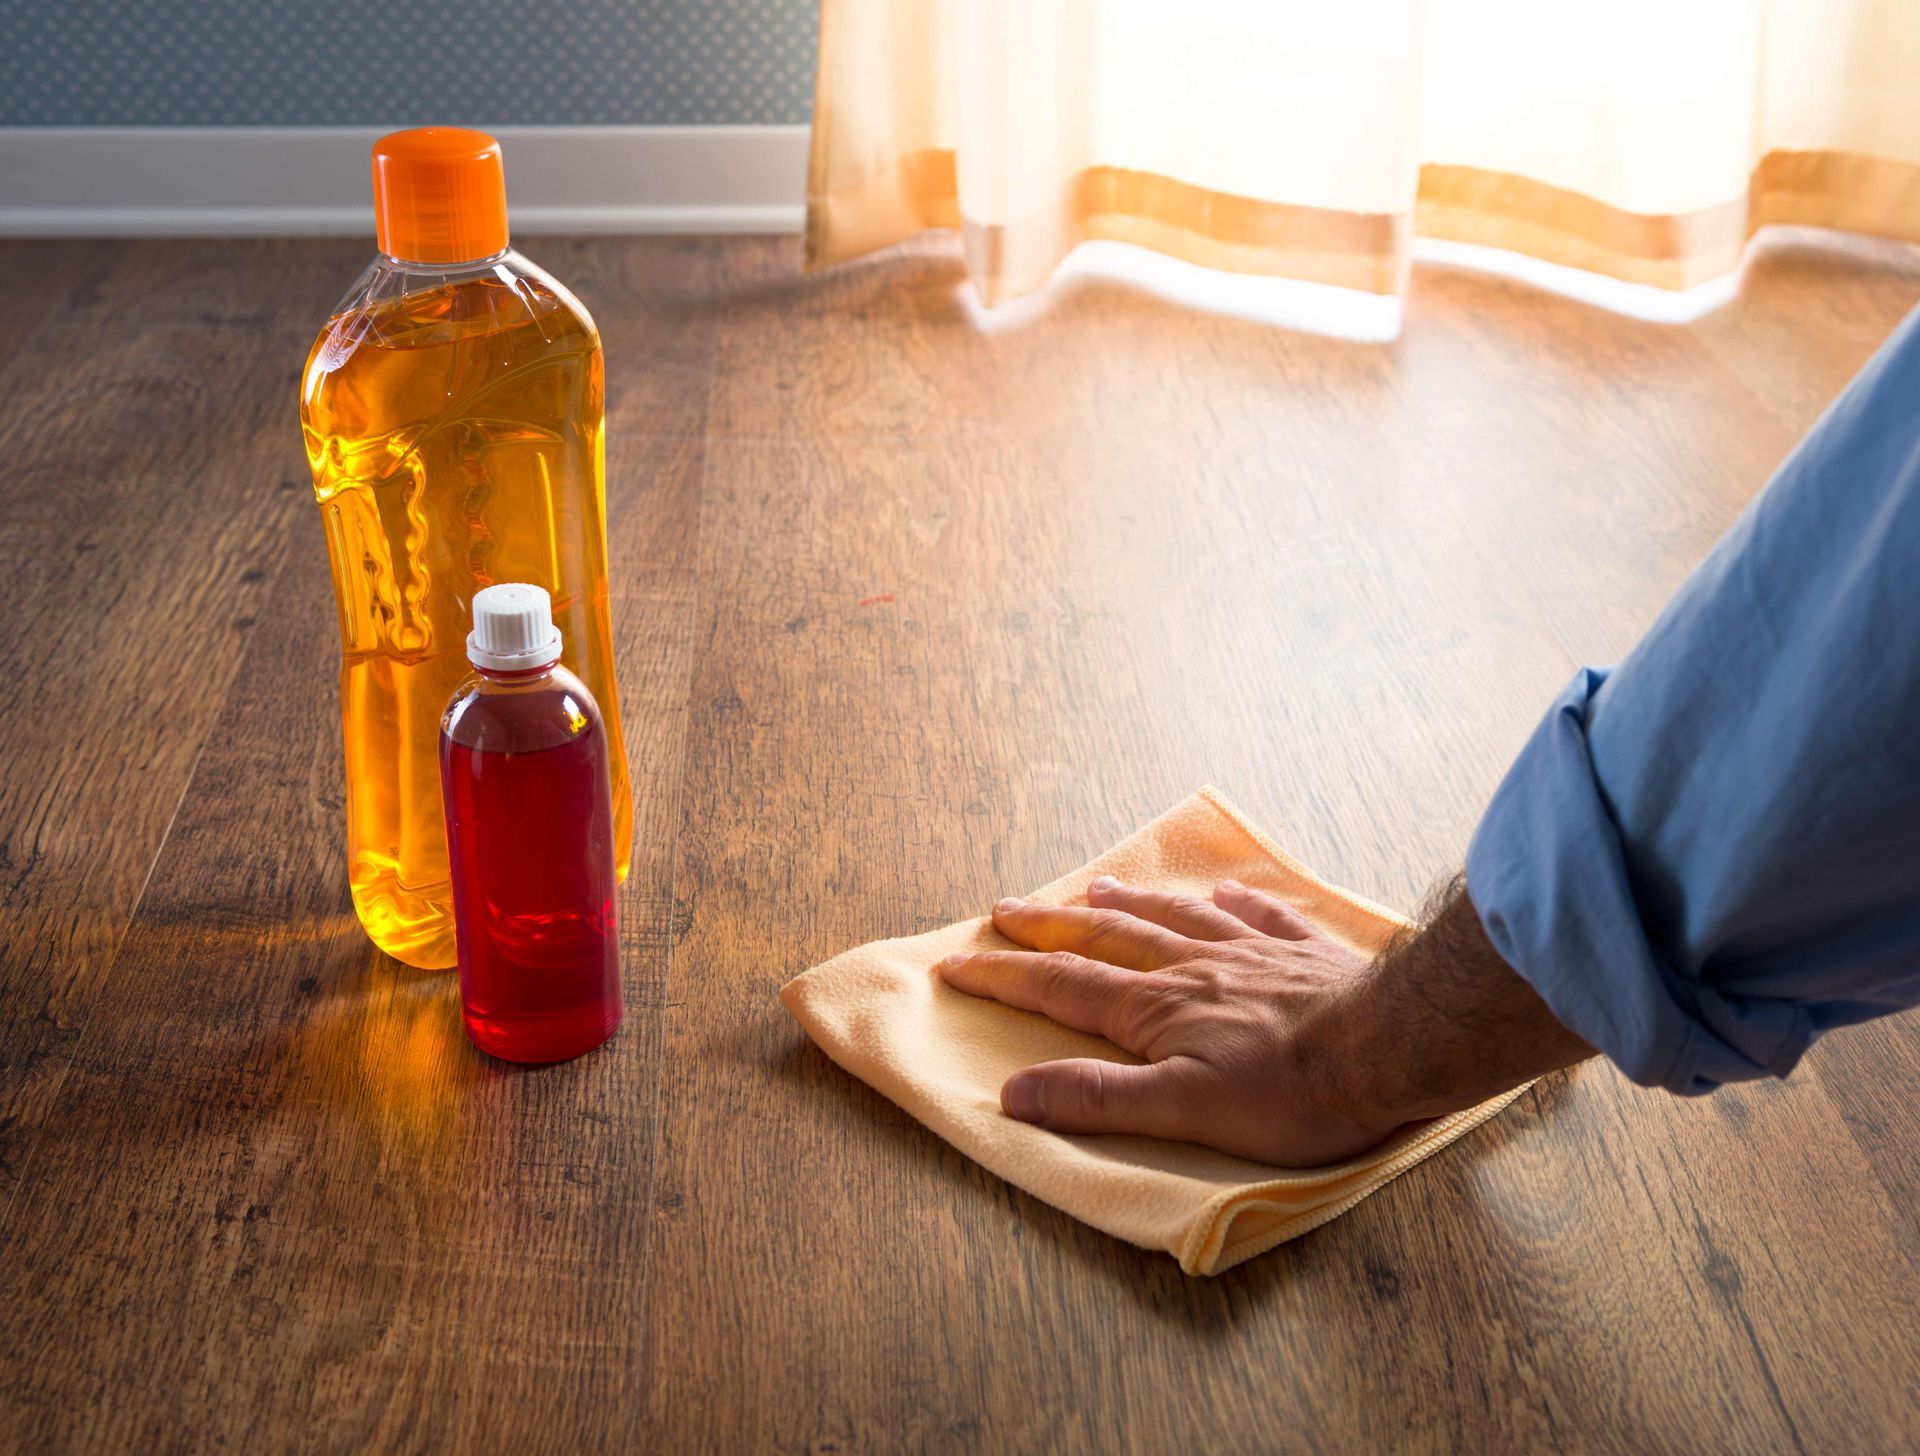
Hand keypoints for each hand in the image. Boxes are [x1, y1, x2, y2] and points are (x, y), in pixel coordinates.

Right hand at [938, 874, 1591, 1166]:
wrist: (1394, 1048)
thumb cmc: (1291, 1094)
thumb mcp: (1181, 1112)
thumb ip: (1096, 1100)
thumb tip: (1013, 1093)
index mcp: (1157, 1011)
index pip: (1062, 988)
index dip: (1005, 977)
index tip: (955, 964)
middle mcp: (1194, 970)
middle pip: (1107, 939)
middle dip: (1050, 926)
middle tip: (1005, 908)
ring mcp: (1251, 955)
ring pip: (1176, 919)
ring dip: (1131, 905)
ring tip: (1098, 889)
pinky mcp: (1307, 954)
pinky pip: (1264, 918)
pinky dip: (1238, 905)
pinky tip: (1229, 893)